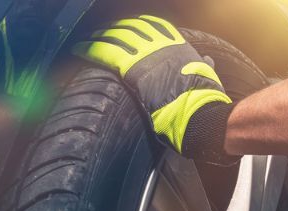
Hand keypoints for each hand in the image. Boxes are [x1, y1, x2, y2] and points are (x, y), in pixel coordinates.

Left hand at [73, 15, 237, 164]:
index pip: (154, 26)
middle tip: (101, 33)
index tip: (128, 26)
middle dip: (114, 29)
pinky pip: (105, 51)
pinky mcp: (131, 66)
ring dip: (98, 38)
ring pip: (115, 37)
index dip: (138, 24)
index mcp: (177, 44)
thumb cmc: (204, 98)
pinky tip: (79, 49)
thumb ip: (204, 65)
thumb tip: (209, 61)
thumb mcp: (207, 75)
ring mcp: (145, 53)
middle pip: (130, 28)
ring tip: (86, 41)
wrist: (197, 109)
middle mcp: (160, 44)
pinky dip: (89, 49)